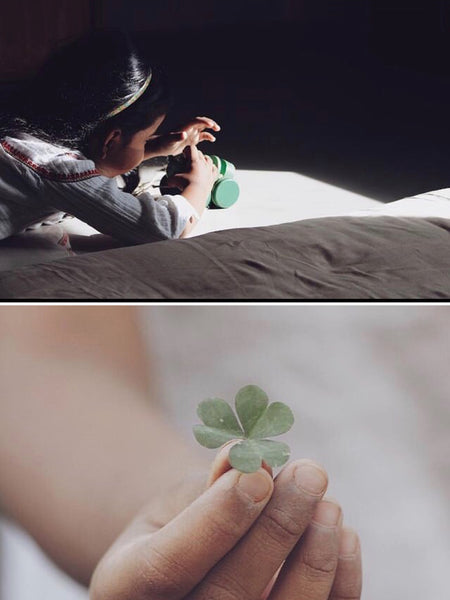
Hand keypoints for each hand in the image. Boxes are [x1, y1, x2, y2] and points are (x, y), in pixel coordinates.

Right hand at [89, 447, 361, 599]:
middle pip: (227, 595)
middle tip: (309, 473)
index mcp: (126, 585)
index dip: (218, 519)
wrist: (192, 554)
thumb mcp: (182, 493)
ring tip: (327, 502)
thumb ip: (212, 481)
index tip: (259, 474)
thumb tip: (249, 455)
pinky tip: (344, 535)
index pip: (169, 564)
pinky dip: (340, 584)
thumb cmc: (186, 516)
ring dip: (313, 558)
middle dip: (276, 530)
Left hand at [144, 116, 220, 158]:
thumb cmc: (164, 143)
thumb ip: (177, 137)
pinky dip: (207, 136)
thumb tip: (184, 134)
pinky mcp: (191, 139)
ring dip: (210, 128)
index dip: (204, 122)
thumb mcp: (170, 141)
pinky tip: (212, 139)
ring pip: (202, 128)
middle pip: (201, 122)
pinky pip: (201, 136)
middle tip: (216, 127)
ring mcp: (190, 133)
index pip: (196, 121)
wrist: (160, 147)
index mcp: (184, 126)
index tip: (211, 125)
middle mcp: (188, 128)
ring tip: (216, 130)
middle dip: (209, 123)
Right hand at [166, 145, 217, 193]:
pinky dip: (213, 168)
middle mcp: (203, 164)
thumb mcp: (173, 180)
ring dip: (204, 159)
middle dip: (195, 154)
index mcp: (194, 161)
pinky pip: (215, 170)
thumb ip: (169, 179)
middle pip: (200, 153)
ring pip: (209, 160)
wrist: (195, 195)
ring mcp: (209, 171)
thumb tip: (165, 182)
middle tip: (189, 160)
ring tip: (200, 162)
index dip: (187, 150)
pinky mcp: (213, 178)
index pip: (191, 148)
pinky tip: (210, 169)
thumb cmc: (185, 186)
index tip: (184, 154)